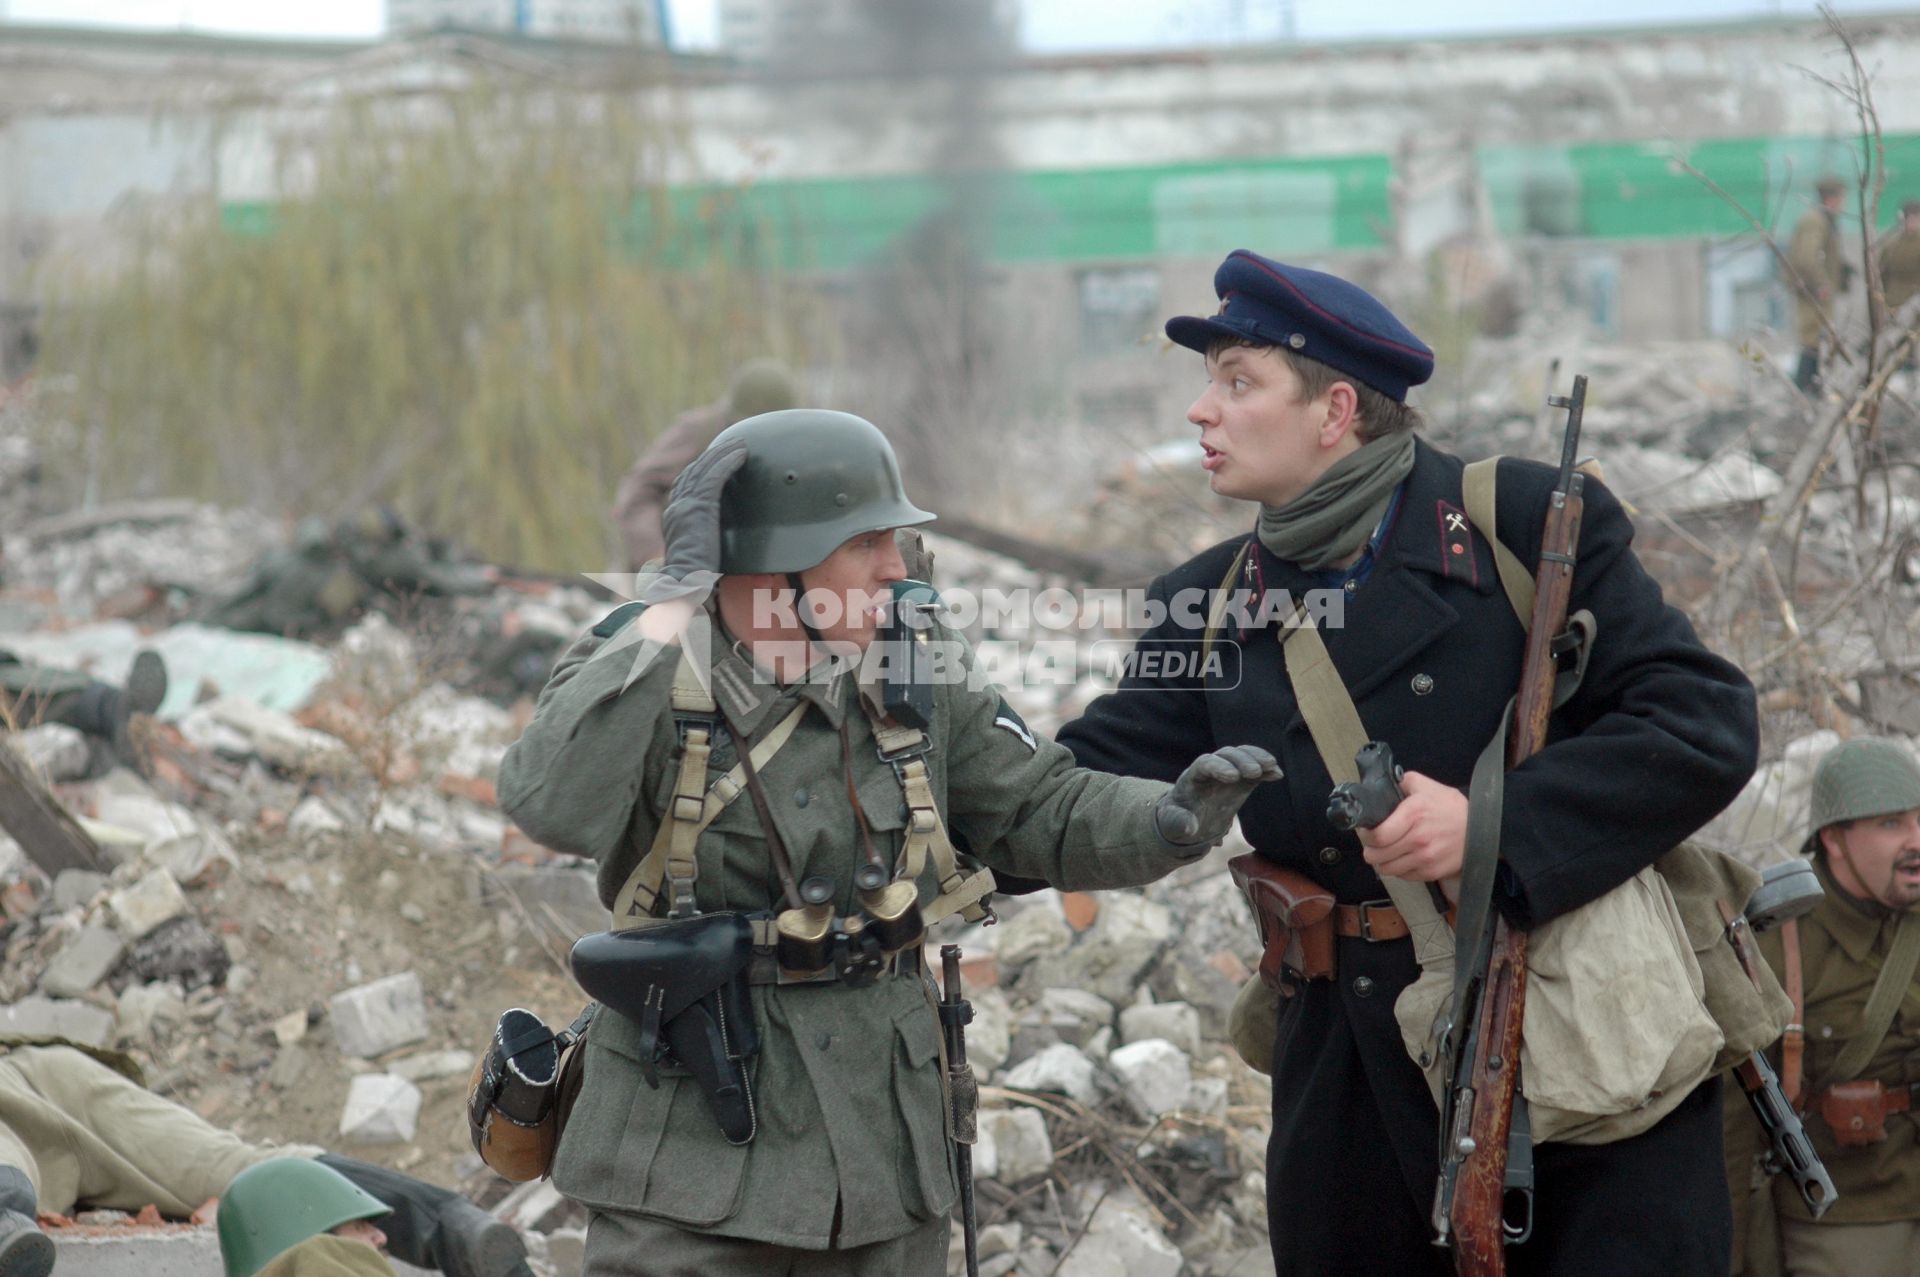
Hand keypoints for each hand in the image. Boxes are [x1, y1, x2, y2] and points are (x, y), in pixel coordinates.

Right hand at [657, 442, 748, 583]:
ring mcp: (686, 504)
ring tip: (740, 444)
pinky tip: (741, 455)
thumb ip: (703, 539)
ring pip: (705, 469)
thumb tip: (719, 540)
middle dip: (713, 455)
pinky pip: (715, 477)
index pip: (687, 483)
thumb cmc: (693, 578)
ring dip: (723, 453)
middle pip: (695, 470)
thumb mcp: (698, 552)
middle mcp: (677, 505)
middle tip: (732, 444)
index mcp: (675, 515)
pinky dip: (727, 462)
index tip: (716, 459)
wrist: (683, 584)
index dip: (701, 468)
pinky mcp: (700, 506)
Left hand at [1156, 745, 1281, 849]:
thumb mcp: (1172, 823)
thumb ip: (1178, 823)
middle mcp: (1211, 769)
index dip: (1219, 766)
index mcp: (1192, 777)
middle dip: (1241, 760)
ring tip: (1272, 766)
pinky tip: (1277, 774)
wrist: (1187, 820)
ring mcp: (1228, 772)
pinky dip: (1266, 769)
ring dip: (1257, 758)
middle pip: (1226, 754)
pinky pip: (1255, 769)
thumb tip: (1190, 828)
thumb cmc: (1176, 820)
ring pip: (1242, 756)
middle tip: (1255, 772)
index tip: (1234, 777)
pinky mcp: (1241, 780)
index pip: (1205, 763)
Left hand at [1358, 770, 1466, 882]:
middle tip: (1375, 843)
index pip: (1377, 836)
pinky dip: (1399, 869)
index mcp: (1413, 815)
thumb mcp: (1426, 785)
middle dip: (1371, 849)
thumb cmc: (1450, 806)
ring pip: (1387, 869)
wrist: (1481, 827)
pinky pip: (1403, 876)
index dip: (1365, 835)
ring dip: (1382, 861)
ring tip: (1387, 852)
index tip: (1366, 831)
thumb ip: (1402, 781)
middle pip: (1377, 856)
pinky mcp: (1431, 873)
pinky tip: (1404, 857)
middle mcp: (1417, 839)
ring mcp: (1425, 859)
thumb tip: (1382, 785)